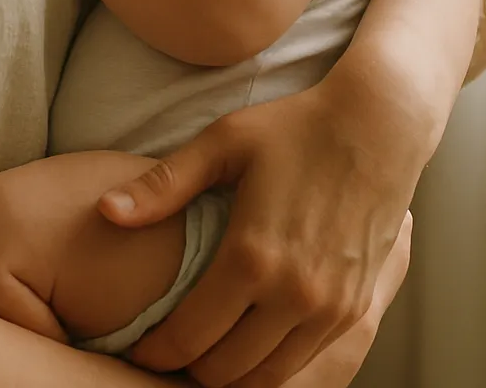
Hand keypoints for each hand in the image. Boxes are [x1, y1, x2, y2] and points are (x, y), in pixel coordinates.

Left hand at [97, 78, 428, 387]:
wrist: (380, 123)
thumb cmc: (296, 126)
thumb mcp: (224, 142)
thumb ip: (163, 184)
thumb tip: (105, 210)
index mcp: (251, 255)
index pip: (189, 336)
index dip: (155, 351)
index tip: (138, 347)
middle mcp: (294, 291)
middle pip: (226, 370)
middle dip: (189, 368)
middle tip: (169, 352)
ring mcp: (330, 304)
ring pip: (268, 377)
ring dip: (233, 374)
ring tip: (206, 352)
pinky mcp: (355, 305)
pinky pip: (305, 361)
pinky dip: (272, 365)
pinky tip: (250, 343)